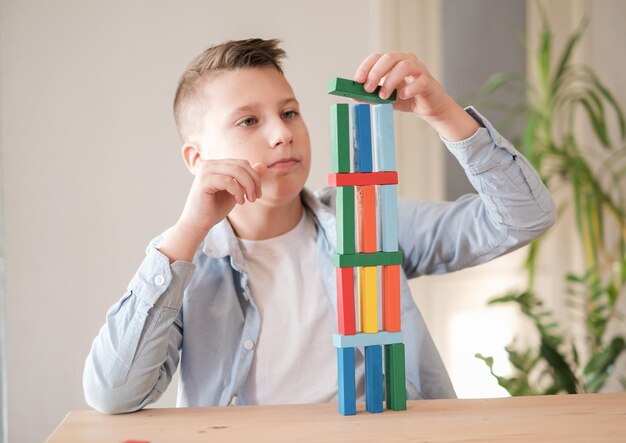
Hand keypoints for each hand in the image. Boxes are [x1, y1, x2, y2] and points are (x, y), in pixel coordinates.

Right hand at [159, 159, 265, 261]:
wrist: (198, 223)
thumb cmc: (215, 208)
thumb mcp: (236, 191)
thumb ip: (247, 178)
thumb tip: (263, 165)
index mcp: (217, 164)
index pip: (242, 163)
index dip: (254, 177)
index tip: (257, 194)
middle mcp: (209, 164)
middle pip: (241, 165)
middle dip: (253, 181)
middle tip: (255, 197)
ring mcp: (205, 171)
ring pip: (236, 171)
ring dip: (248, 186)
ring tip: (249, 200)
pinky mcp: (203, 181)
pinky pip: (228, 181)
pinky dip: (238, 191)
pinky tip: (239, 201)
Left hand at [354, 52, 478, 140]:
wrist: (427, 107)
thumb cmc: (406, 98)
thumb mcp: (384, 97)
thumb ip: (370, 96)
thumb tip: (353, 96)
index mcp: (393, 61)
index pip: (377, 57)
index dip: (366, 67)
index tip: (357, 81)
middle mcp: (406, 60)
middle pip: (389, 58)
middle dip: (376, 73)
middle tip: (368, 89)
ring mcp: (419, 69)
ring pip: (404, 66)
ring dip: (390, 81)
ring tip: (383, 96)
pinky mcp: (428, 82)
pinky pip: (419, 82)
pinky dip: (408, 89)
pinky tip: (402, 96)